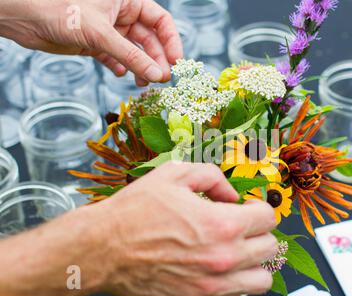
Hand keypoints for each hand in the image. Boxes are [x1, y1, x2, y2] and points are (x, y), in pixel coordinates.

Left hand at [0, 0, 182, 84]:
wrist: (26, 18)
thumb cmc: (61, 10)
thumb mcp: (102, 34)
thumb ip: (131, 56)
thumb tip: (157, 75)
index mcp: (127, 1)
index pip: (160, 21)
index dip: (171, 41)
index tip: (176, 62)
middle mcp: (121, 14)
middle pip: (150, 40)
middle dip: (156, 60)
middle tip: (161, 79)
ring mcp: (109, 30)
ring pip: (134, 52)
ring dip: (141, 68)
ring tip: (144, 83)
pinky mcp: (96, 44)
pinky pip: (116, 58)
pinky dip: (121, 68)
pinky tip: (121, 75)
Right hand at [97, 162, 277, 295]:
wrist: (102, 249)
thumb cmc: (134, 212)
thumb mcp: (173, 174)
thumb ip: (211, 177)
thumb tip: (230, 193)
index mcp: (221, 224)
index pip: (268, 218)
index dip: (259, 208)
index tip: (247, 208)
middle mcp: (223, 258)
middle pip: (270, 247)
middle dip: (259, 232)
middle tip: (241, 227)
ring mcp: (212, 285)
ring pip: (261, 279)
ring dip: (254, 262)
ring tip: (236, 251)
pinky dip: (236, 283)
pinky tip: (219, 269)